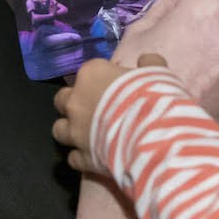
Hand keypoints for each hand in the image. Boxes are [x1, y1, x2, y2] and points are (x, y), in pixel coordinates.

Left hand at [52, 53, 165, 172]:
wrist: (151, 137)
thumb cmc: (152, 98)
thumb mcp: (159, 73)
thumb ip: (149, 64)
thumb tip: (146, 60)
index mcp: (92, 75)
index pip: (89, 71)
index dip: (102, 79)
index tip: (116, 86)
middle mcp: (76, 102)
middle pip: (62, 99)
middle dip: (75, 103)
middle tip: (95, 109)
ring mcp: (75, 132)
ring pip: (59, 129)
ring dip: (71, 130)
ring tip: (89, 135)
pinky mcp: (81, 158)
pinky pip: (74, 158)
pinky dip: (82, 157)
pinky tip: (96, 158)